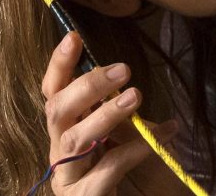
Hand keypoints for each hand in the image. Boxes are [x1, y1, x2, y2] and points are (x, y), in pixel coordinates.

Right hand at [41, 32, 190, 195]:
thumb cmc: (128, 175)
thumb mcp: (124, 137)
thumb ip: (118, 113)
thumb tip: (121, 79)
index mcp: (67, 131)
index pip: (53, 92)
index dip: (59, 65)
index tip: (74, 37)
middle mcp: (60, 152)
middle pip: (57, 112)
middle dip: (87, 86)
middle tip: (123, 69)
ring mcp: (68, 178)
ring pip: (76, 140)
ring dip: (106, 114)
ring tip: (135, 96)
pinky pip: (107, 171)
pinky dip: (135, 150)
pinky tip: (162, 134)